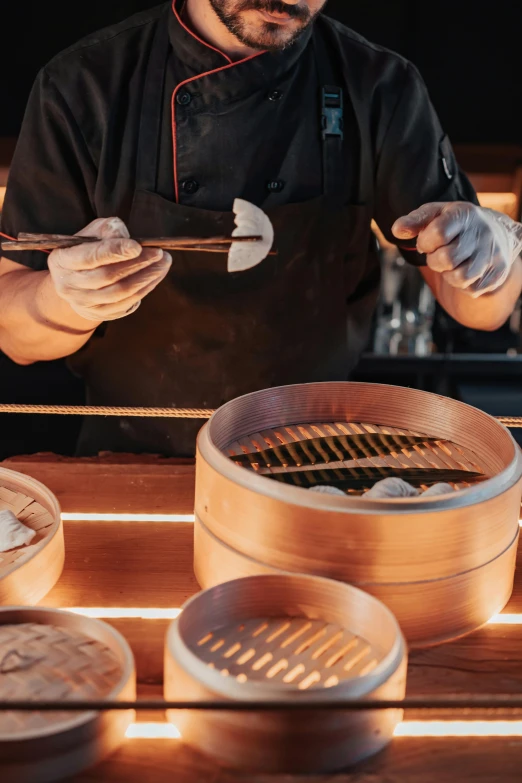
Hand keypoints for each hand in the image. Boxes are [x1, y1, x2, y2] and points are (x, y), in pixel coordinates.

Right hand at [48, 217, 171, 321]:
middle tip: (159, 253)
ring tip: (164, 263)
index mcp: (62, 260)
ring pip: (120, 292)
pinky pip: (126, 303)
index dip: (114, 251)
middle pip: (108, 276)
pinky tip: (156, 276)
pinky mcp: (99, 314)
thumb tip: (126, 237)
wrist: (73, 281)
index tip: (137, 246)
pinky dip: (145, 289)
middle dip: (137, 264)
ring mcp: (84, 303)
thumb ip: (107, 229)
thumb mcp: (90, 233)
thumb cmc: (86, 249)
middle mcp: (69, 285)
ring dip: (146, 278)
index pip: (91, 256)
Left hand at [392, 203, 521, 296]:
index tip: (426, 242)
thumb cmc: (456, 225)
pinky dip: (462, 285)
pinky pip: (471, 289)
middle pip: (446, 259)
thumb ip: (414, 221)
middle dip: (434, 261)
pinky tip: (464, 270)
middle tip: (438, 254)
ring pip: (459, 278)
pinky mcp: (498, 273)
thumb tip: (397, 230)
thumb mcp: (435, 215)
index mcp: (464, 214)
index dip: (425, 243)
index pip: (438, 233)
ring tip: (451, 263)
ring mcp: (492, 254)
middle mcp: (482, 233)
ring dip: (448, 275)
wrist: (496, 232)